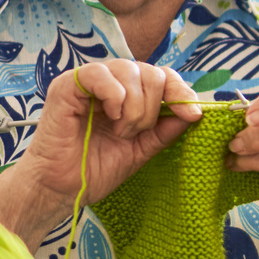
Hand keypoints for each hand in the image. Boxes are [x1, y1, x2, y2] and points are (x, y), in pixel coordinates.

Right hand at [0, 61, 199, 244]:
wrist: (63, 188)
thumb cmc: (95, 168)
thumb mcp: (142, 149)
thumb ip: (166, 130)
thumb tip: (195, 112)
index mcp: (128, 94)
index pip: (163, 76)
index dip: (181, 91)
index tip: (193, 115)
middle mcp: (110, 82)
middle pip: (151, 72)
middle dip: (152, 108)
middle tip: (132, 133)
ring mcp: (88, 81)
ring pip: (130, 71)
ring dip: (133, 108)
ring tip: (119, 130)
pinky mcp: (67, 85)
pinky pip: (101, 74)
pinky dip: (114, 97)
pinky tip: (109, 116)